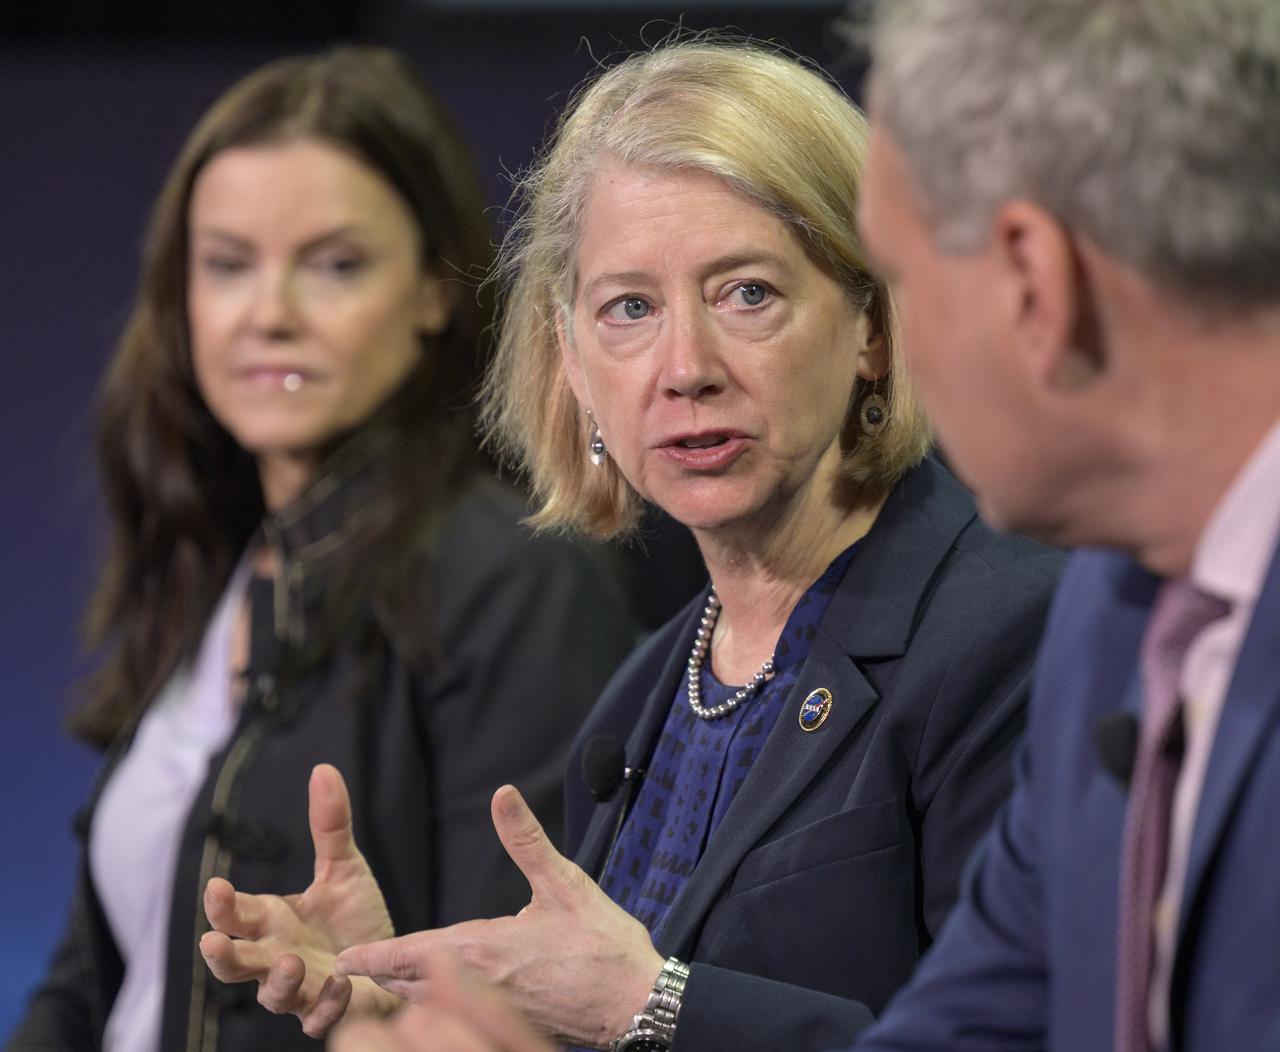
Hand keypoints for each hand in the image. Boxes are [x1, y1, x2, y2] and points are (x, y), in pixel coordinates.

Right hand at [200, 763, 399, 1035]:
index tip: (215, 887)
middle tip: (211, 942)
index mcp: (273, 920)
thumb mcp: (345, 868)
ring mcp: (300, 988)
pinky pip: (318, 1018)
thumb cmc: (355, 919)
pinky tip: (339, 985)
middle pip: (234, 963)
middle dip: (221, 955)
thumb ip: (330, 825)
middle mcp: (276, 956)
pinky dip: (325, 1006)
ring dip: (276, 983)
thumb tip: (323, 768)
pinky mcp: (328, 1011)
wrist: (389, 963)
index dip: (222, 904)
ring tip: (290, 963)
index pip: (236, 914)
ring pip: (271, 997)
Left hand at [335, 785, 663, 1048]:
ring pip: (432, 1011)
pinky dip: (440, 1015)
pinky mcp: (512, 1031)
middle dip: (384, 978)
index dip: (373, 958)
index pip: (410, 956)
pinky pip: (460, 1026)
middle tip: (360, 968)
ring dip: (409, 998)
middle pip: (411, 990)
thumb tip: (502, 796)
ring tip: (393, 984)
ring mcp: (494, 1016)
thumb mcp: (565, 883)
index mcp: (484, 950)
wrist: (637, 1004)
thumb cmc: (603, 945)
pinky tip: (446, 1005)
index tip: (344, 958)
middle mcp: (479, 989)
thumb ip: (526, 840)